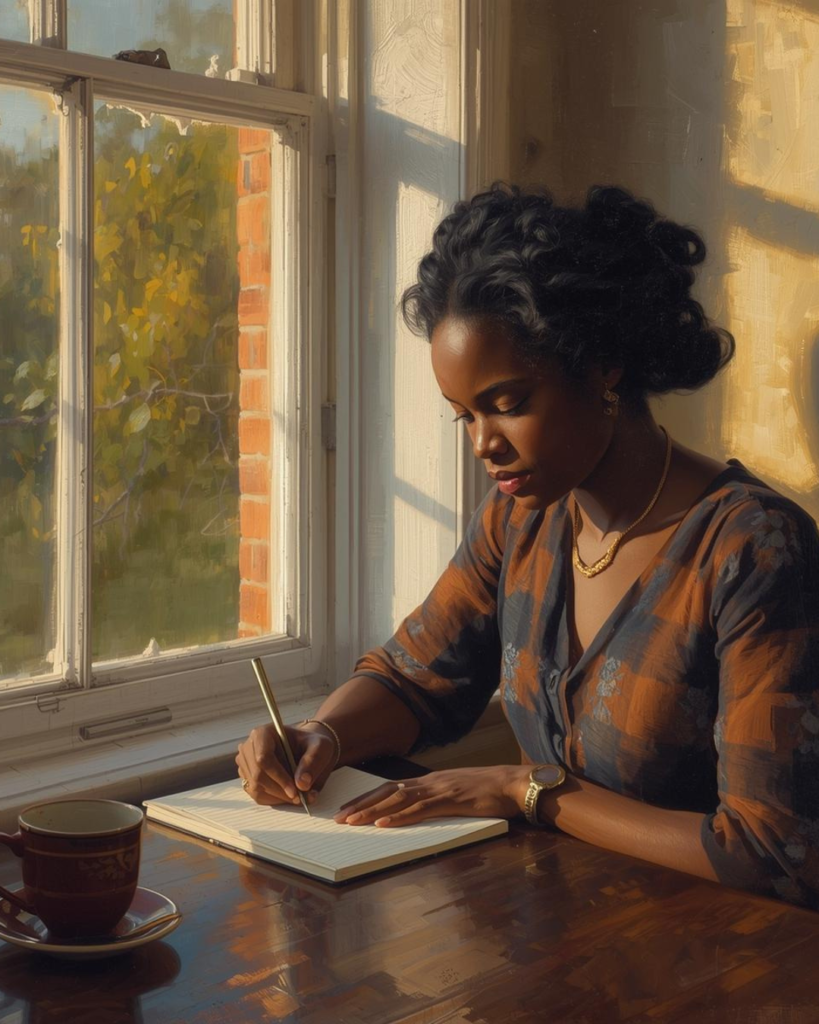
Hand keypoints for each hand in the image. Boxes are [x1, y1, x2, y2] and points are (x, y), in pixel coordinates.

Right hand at [236, 722, 336, 805]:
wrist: (306, 749)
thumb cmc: (311, 744)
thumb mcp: (320, 747)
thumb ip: (313, 762)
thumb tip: (302, 784)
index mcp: (263, 733)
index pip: (263, 758)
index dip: (278, 776)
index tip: (295, 791)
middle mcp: (249, 747)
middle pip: (257, 775)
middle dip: (280, 790)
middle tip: (300, 798)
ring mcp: (245, 763)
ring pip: (256, 788)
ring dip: (278, 797)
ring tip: (298, 796)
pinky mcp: (247, 777)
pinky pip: (256, 795)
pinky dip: (274, 800)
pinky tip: (288, 794)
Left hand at [333, 766, 530, 826]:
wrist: (513, 783)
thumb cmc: (488, 791)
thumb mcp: (457, 793)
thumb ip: (437, 799)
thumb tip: (419, 810)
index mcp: (429, 781)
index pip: (390, 788)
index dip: (367, 798)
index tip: (348, 810)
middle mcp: (428, 782)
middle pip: (386, 791)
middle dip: (361, 805)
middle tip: (339, 819)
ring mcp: (438, 789)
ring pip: (397, 799)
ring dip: (372, 811)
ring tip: (352, 822)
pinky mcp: (450, 800)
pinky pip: (420, 809)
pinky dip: (399, 817)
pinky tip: (384, 824)